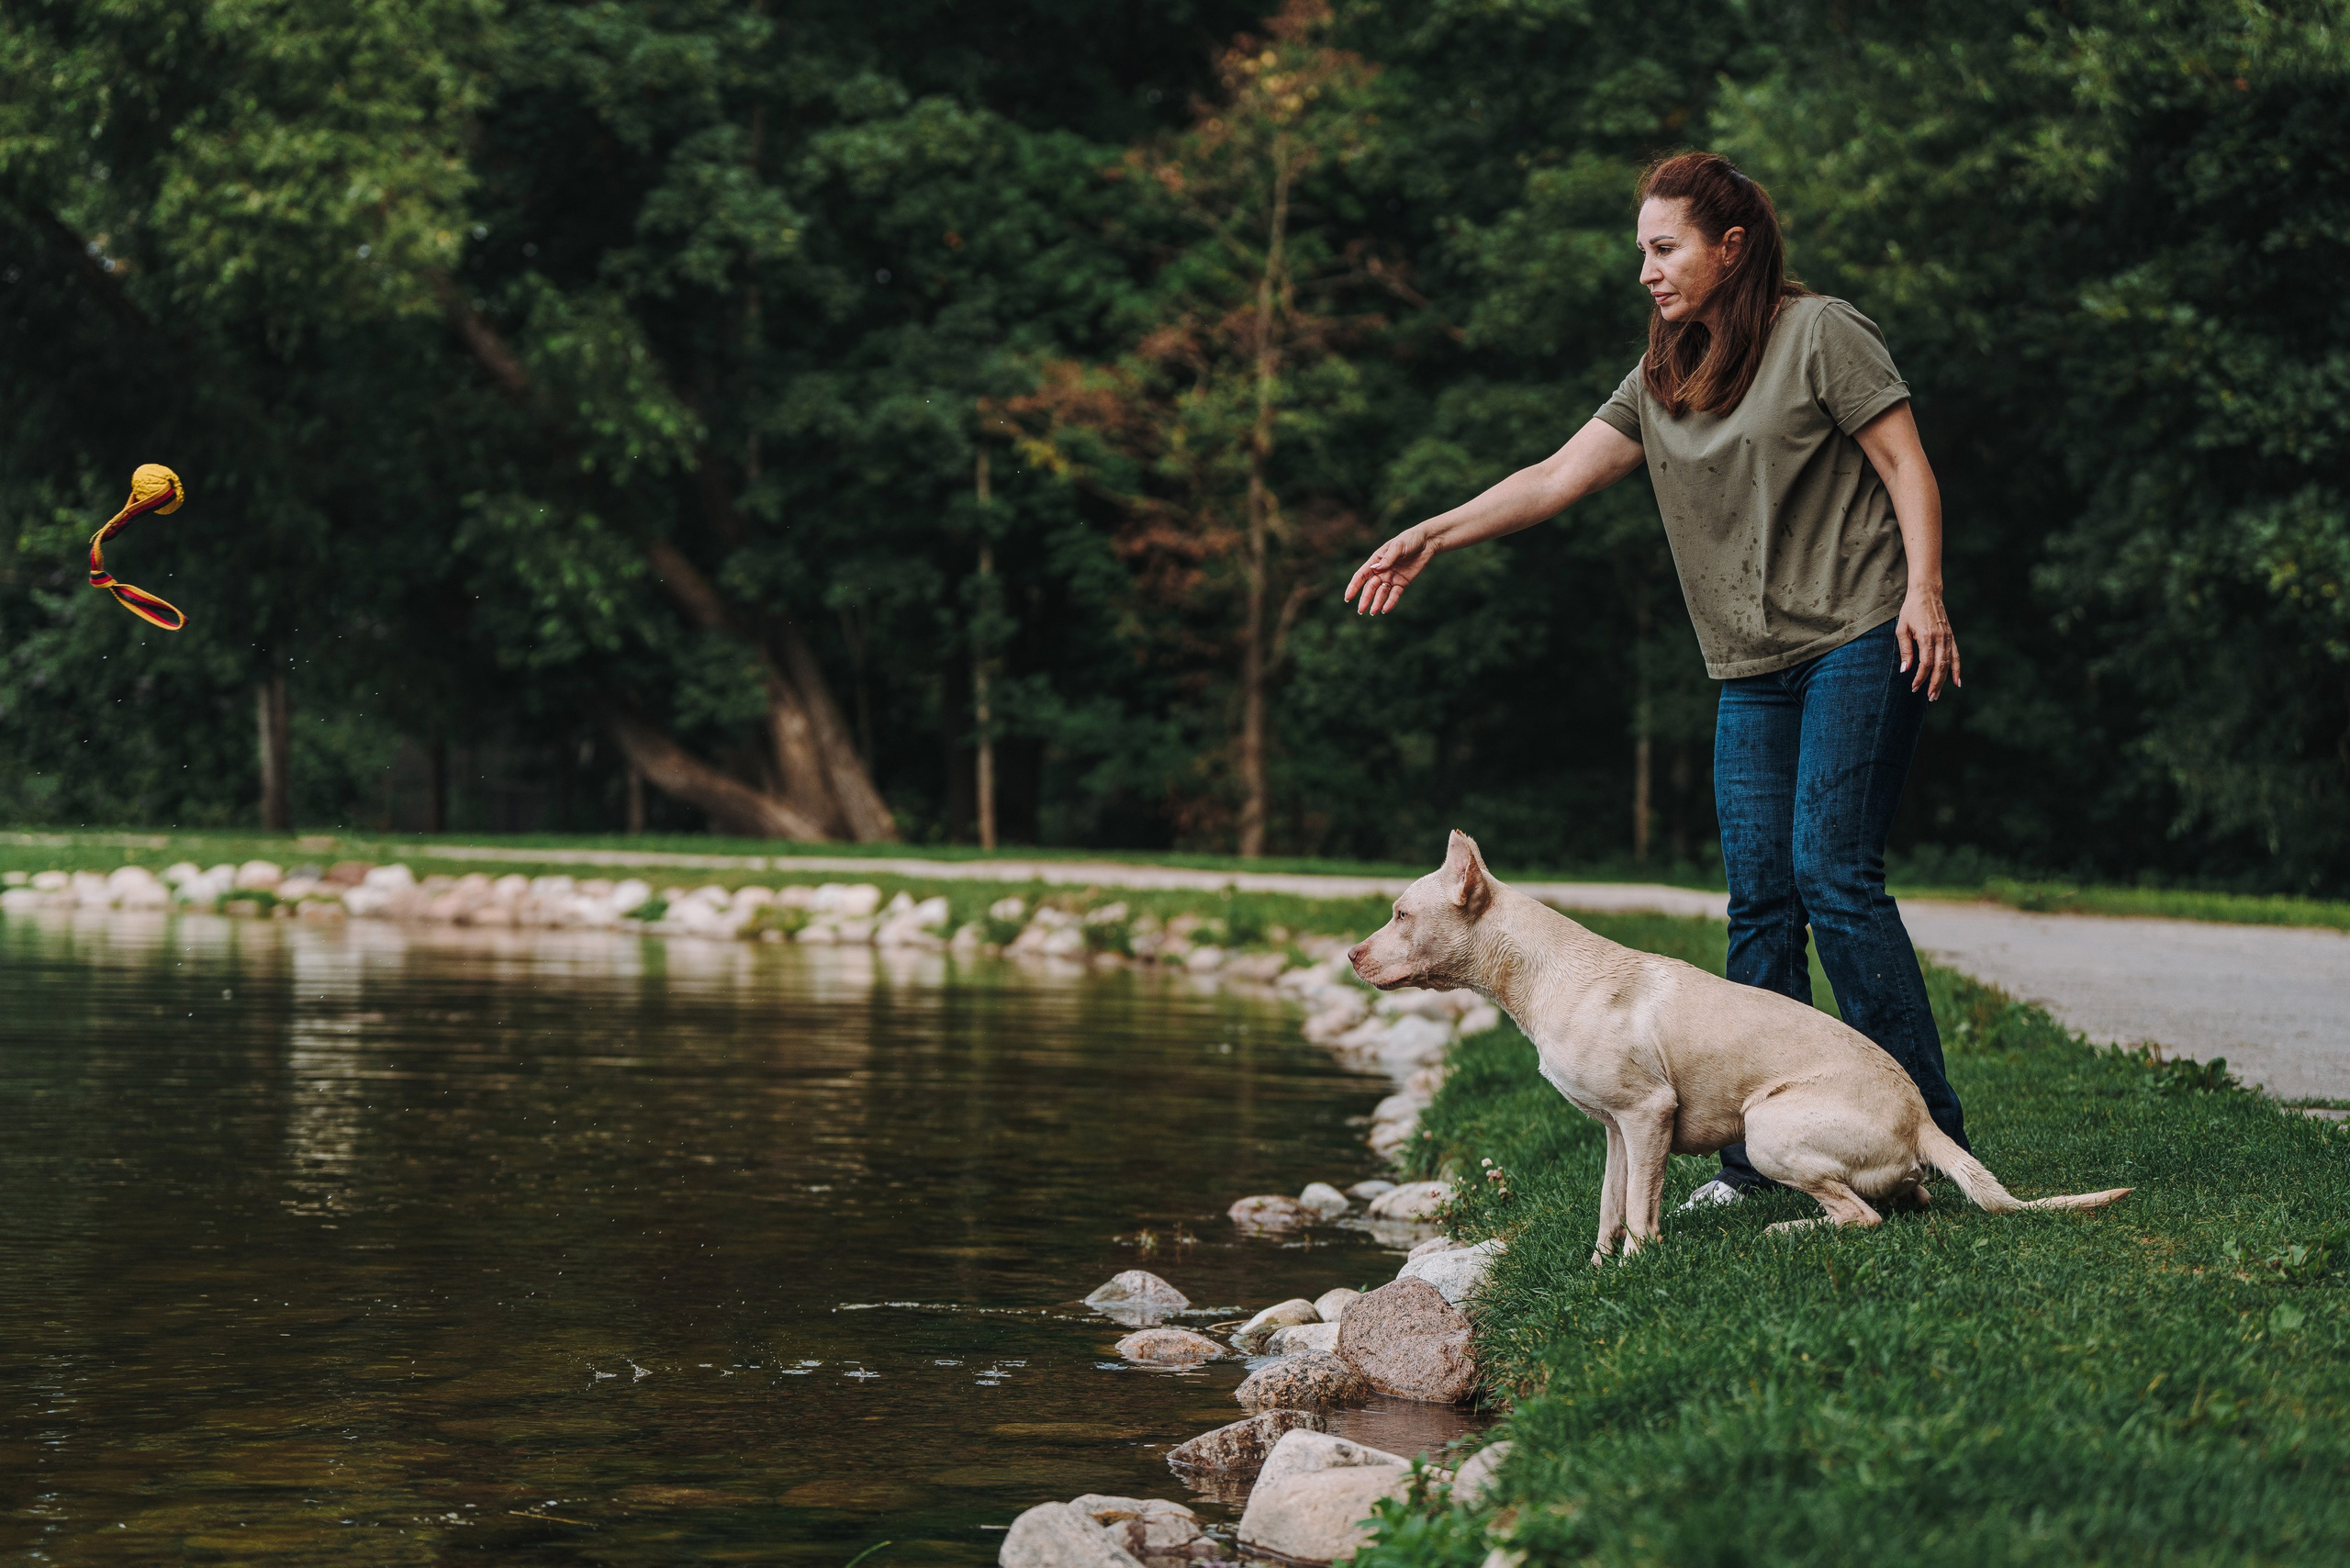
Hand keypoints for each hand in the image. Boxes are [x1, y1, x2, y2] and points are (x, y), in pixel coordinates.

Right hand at [1344, 524, 1439, 614]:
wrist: (1427, 542)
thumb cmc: (1410, 539)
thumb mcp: (1398, 546)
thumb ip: (1388, 559)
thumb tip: (1376, 569)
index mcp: (1376, 560)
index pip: (1361, 575)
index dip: (1354, 586)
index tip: (1348, 597)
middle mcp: (1382, 571)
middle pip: (1371, 587)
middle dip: (1365, 598)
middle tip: (1361, 610)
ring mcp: (1391, 578)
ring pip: (1381, 593)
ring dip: (1377, 602)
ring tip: (1373, 612)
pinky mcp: (1402, 583)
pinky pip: (1395, 595)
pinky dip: (1390, 602)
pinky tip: (1385, 610)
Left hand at [1896, 585, 1960, 700]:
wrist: (1927, 593)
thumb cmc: (1911, 610)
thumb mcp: (1902, 628)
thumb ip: (1905, 649)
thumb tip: (1905, 670)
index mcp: (1927, 637)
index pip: (1925, 664)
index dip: (1920, 677)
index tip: (1914, 687)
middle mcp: (1940, 639)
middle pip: (1940, 667)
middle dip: (1934, 684)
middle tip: (1929, 697)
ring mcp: (1948, 638)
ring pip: (1949, 664)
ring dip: (1944, 681)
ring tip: (1937, 694)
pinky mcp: (1951, 636)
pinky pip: (1956, 656)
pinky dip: (1957, 669)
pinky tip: (1958, 682)